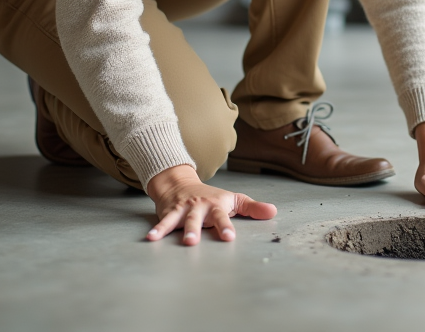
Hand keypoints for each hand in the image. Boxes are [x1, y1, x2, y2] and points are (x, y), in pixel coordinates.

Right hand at [145, 165, 276, 244]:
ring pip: (181, 220)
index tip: (229, 237)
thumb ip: (252, 208)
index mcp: (216, 205)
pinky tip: (151, 238)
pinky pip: (164, 221)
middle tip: (195, 241)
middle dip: (197, 229)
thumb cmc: (210, 196)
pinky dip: (158, 230)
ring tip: (180, 241)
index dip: (225, 226)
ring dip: (178, 230)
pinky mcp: (170, 212)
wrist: (180, 182)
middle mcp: (200, 206)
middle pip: (199, 218)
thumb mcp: (233, 200)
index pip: (222, 216)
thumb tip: (274, 212)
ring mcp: (184, 209)